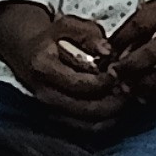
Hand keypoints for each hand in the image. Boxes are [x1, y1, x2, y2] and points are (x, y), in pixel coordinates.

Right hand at [0, 0, 127, 130]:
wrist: (26, 52)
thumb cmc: (50, 38)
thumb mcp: (66, 25)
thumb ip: (88, 35)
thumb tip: (108, 50)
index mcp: (44, 68)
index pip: (79, 84)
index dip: (104, 81)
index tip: (118, 72)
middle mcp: (45, 94)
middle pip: (87, 109)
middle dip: (114, 102)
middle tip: (129, 89)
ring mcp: (50, 109)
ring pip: (88, 124)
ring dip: (112, 114)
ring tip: (125, 99)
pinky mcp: (58, 119)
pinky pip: (86, 129)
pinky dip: (105, 122)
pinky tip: (116, 108)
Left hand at [108, 0, 155, 105]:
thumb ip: (145, 18)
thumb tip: (117, 43)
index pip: (141, 24)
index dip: (119, 40)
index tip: (106, 52)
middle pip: (152, 55)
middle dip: (127, 69)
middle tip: (113, 75)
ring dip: (142, 86)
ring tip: (128, 88)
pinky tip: (150, 93)